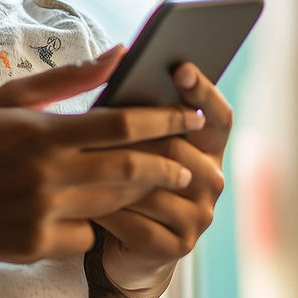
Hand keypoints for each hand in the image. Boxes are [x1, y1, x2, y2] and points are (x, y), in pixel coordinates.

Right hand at [0, 49, 204, 266]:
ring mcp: (44, 213)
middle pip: (130, 169)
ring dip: (142, 194)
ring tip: (158, 182)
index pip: (121, 125)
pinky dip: (96, 224)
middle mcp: (48, 174)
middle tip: (189, 161)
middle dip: (168, 164)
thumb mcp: (9, 99)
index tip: (190, 115)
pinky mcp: (38, 245)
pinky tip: (93, 213)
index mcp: (43, 132)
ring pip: (115, 204)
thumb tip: (119, 52)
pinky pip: (87, 236)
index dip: (162, 120)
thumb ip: (66, 79)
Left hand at [91, 61, 230, 297]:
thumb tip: (119, 51)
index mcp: (206, 147)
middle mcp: (212, 179)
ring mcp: (199, 215)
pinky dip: (106, 210)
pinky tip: (81, 202)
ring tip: (79, 164)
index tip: (179, 68)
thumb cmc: (117, 174)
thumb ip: (129, 103)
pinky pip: (138, 221)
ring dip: (115, 175)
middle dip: (135, 139)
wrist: (118, 241)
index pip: (217, 116)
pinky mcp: (177, 246)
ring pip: (154, 185)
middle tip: (96, 129)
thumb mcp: (125, 138)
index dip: (202, 92)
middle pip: (177, 148)